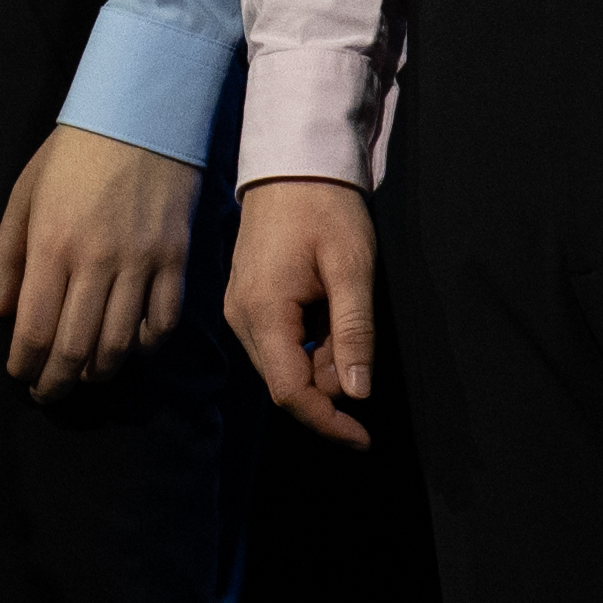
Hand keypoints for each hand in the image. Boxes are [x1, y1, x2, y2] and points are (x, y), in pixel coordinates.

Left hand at [0, 119, 203, 395]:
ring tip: (84, 375)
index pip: (35, 330)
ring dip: (99, 371)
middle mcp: (96, 261)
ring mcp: (141, 262)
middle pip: (76, 349)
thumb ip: (8, 257)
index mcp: (51, 244)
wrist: (140, 114)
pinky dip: (146, 346)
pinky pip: (164, 322)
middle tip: (49, 393)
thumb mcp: (24, 195)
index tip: (20, 375)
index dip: (25, 365)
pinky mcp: (175, 259)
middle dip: (58, 383)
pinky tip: (131, 347)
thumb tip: (2, 313)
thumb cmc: (72, 153)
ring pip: (121, 344)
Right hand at [225, 180, 385, 448]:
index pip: (290, 392)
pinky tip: (328, 309)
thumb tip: (357, 391)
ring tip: (344, 312)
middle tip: (360, 345)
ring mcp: (239, 309)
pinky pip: (278, 342)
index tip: (363, 438)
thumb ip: (354, 333)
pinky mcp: (246, 301)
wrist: (293, 164)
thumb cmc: (325, 208)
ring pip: (284, 364)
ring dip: (322, 360)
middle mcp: (241, 318)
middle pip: (286, 382)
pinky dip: (310, 342)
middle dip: (329, 383)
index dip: (328, 422)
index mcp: (262, 312)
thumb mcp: (352, 268)